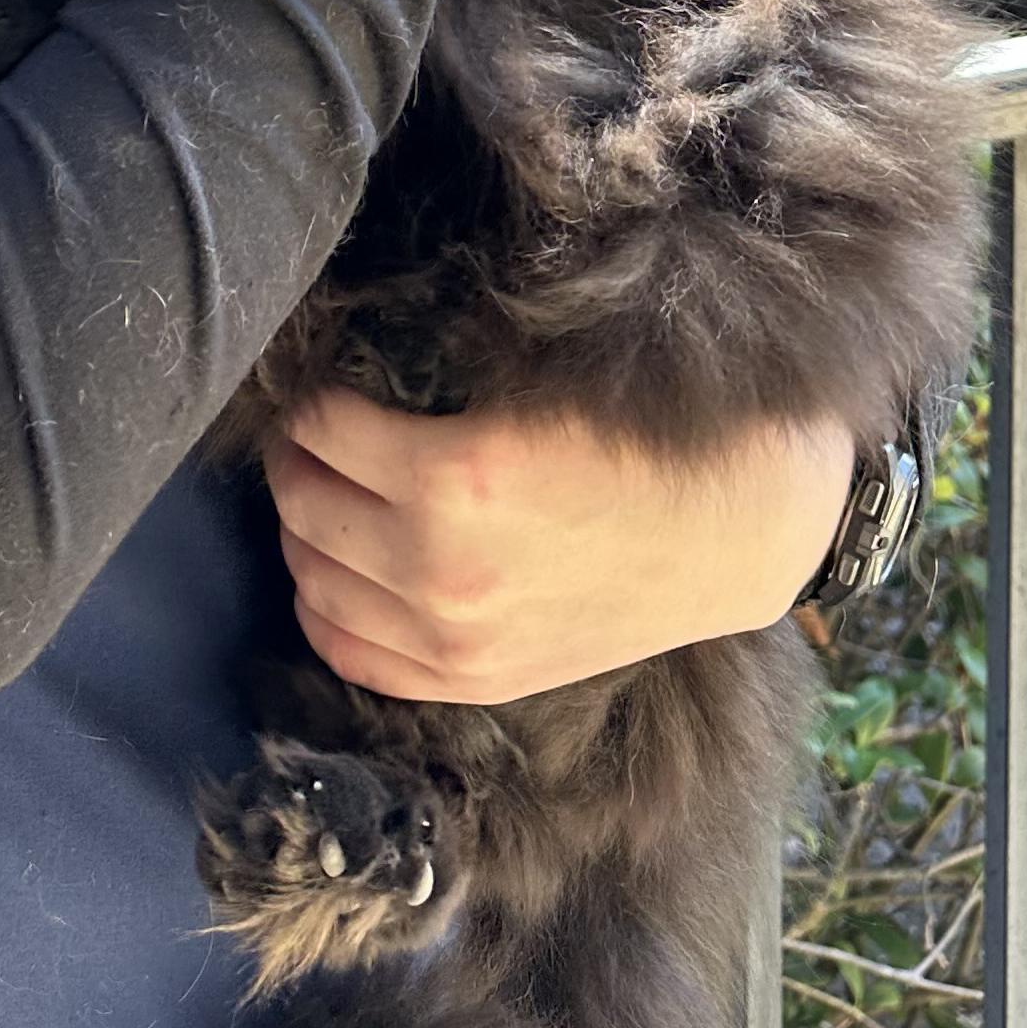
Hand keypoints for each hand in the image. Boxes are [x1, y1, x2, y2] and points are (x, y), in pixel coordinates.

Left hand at [266, 387, 854, 705]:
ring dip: (301, 532)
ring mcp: (452, 637)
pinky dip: (324, 611)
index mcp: (452, 474)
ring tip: (320, 496)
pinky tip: (332, 576)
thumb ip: (440, 374)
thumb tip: (355, 346)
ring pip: (314, 583)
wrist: (731, 531)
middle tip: (310, 436)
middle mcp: (436, 566)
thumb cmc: (637, 436)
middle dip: (295, 460)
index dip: (313, 398)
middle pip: (303, 502)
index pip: (322, 426)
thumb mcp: (535, 380)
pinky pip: (353, 656)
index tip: (322, 386)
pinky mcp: (474, 681)